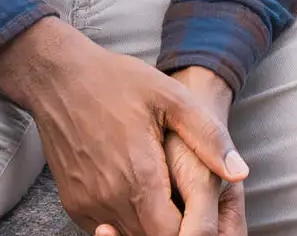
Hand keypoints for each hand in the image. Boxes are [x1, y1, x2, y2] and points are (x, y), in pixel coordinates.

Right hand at [0, 19, 246, 235]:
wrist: (56, 76)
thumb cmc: (115, 81)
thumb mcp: (169, 96)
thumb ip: (208, 137)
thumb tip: (240, 173)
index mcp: (140, 178)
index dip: (192, 229)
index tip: (196, 205)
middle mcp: (111, 200)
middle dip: (173, 227)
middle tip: (180, 195)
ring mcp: (89, 206)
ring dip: (148, 223)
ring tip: (160, 189)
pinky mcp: (74, 204)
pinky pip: (107, 227)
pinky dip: (125, 219)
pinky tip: (134, 188)